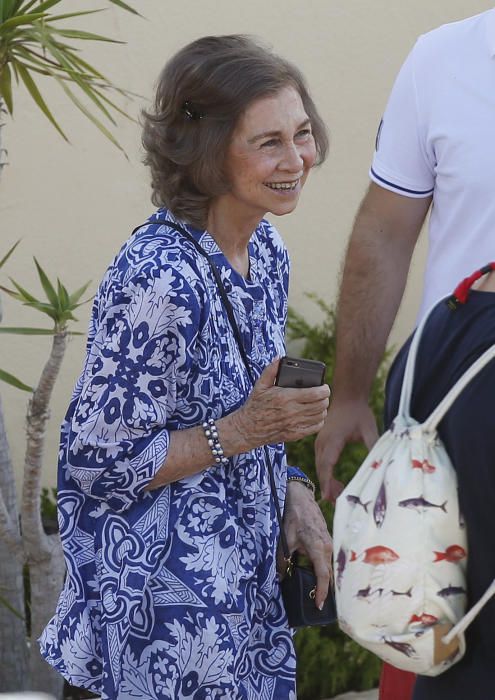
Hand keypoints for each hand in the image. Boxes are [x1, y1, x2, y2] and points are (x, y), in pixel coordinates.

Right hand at [233, 359, 330, 449]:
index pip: (315, 394)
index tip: (324, 386)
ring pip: (320, 416)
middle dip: (325, 398)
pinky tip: (314, 415)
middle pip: (321, 405)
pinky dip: (319, 420)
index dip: (324, 389)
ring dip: (323, 409)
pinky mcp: (294, 434)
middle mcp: (292, 412)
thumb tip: (280, 358)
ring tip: (319, 403)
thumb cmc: (255, 404)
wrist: (247, 428)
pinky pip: (315, 427)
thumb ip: (271, 370)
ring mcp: (294, 424)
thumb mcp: (260, 385)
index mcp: (285, 397)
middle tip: (322, 394)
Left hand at [279, 481, 332, 610]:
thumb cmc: (293, 517)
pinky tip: (313, 576)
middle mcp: (328, 547)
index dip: (320, 592)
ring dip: (322, 580)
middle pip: (328, 574)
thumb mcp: (285, 540)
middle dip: (323, 590)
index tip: (317, 605)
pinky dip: (321, 569)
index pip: (323, 576)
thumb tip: (278, 578)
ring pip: (328, 567)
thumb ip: (282, 560)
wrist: (301, 499)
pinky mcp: (327, 541)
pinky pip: (326, 559)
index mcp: (318, 548)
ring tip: (314, 593)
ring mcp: (329, 544)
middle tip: (316, 605)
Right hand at [315, 398, 377, 502]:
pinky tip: (336, 483)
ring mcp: (320, 442)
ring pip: (320, 467)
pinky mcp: (322, 443)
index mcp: (333, 439)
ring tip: (338, 496)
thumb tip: (382, 463)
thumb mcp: (369, 428)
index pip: (327, 464)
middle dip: (327, 486)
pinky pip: (321, 462)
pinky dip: (326, 474)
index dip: (327, 481)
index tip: (328, 496)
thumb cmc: (359, 412)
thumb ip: (374, 445)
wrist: (347, 397)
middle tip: (337, 502)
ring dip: (327, 481)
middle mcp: (322, 442)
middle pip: (321, 469)